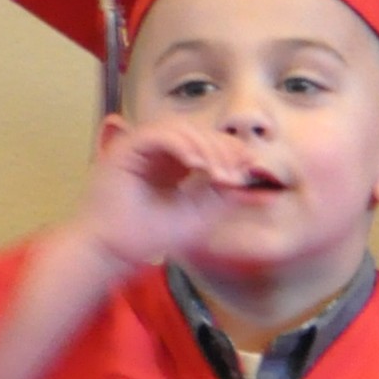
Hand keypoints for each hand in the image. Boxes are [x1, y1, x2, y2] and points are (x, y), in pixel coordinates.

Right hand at [79, 121, 258, 272]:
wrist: (116, 250)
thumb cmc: (152, 234)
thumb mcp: (202, 212)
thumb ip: (227, 196)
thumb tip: (261, 187)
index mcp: (173, 161)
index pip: (208, 143)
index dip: (231, 152)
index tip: (248, 172)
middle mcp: (157, 150)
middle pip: (198, 131)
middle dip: (223, 149)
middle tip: (237, 173)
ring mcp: (140, 146)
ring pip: (181, 128)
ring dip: (206, 148)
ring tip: (219, 173)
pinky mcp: (125, 148)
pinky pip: (159, 134)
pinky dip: (181, 144)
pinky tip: (197, 164)